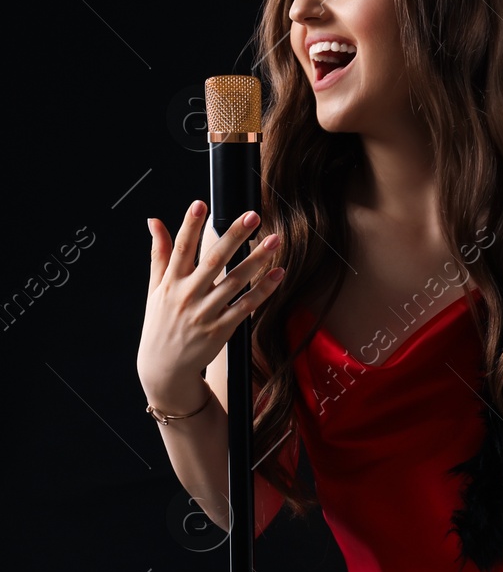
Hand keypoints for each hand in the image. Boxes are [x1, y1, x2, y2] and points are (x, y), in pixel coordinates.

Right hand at [137, 200, 283, 404]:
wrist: (164, 368)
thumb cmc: (161, 323)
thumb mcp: (154, 288)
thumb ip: (159, 254)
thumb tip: (153, 220)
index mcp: (170, 282)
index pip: (180, 248)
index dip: (189, 226)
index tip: (200, 203)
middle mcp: (187, 295)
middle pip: (213, 261)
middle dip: (233, 236)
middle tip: (253, 216)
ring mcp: (205, 313)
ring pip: (235, 282)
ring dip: (257, 260)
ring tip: (275, 240)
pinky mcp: (221, 330)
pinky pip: (246, 306)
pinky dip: (263, 290)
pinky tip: (279, 274)